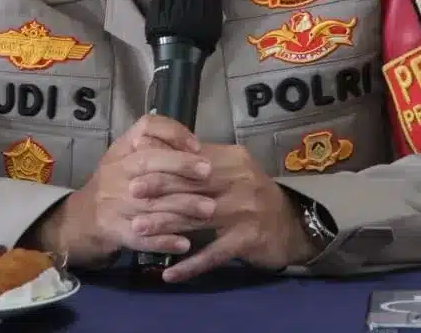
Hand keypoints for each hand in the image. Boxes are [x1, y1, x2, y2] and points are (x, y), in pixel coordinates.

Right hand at [32, 114, 215, 267]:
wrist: (81, 219)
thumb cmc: (115, 182)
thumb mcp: (127, 155)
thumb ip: (156, 146)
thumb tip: (197, 145)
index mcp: (122, 150)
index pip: (145, 128)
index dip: (172, 134)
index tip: (198, 145)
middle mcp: (115, 172)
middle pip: (147, 163)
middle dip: (180, 166)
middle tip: (208, 173)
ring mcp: (113, 203)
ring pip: (149, 202)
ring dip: (181, 206)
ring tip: (208, 209)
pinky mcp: (114, 231)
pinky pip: (141, 237)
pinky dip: (163, 240)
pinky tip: (184, 243)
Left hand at [128, 142, 321, 282]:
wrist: (290, 226)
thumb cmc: (251, 195)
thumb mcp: (232, 169)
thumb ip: (202, 160)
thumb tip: (161, 146)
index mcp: (234, 160)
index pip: (194, 159)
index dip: (164, 164)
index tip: (135, 167)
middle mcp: (241, 182)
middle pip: (193, 185)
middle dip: (159, 190)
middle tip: (129, 195)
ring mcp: (245, 212)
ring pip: (197, 218)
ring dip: (165, 225)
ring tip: (138, 230)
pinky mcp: (248, 240)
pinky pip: (213, 255)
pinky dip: (190, 265)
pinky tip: (169, 273)